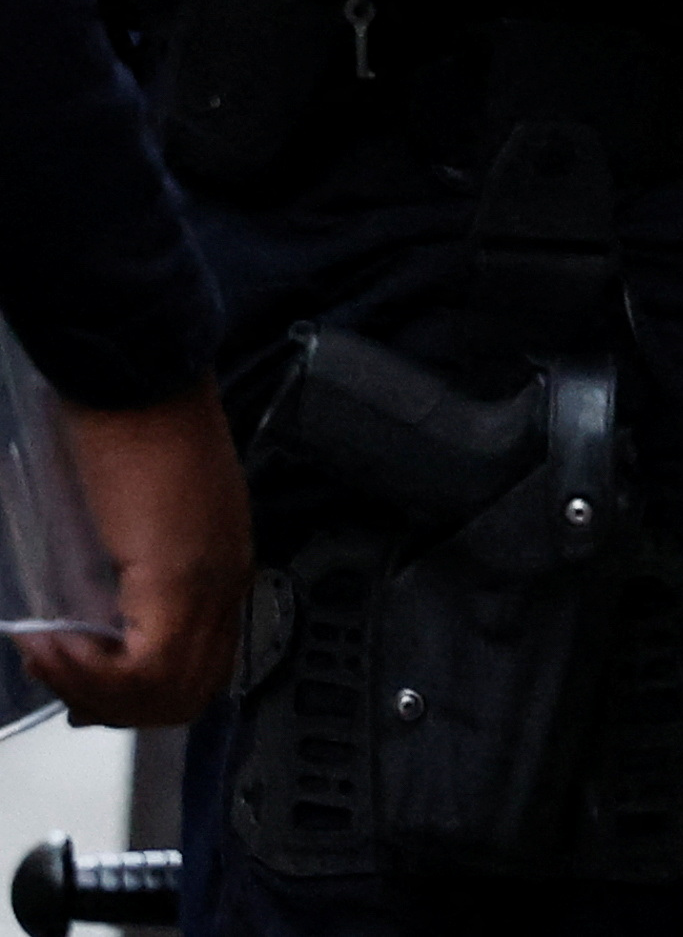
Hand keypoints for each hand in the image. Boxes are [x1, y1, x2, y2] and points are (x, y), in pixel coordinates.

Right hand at [15, 380, 246, 726]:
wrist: (137, 380)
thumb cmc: (133, 428)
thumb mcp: (138, 519)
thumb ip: (133, 570)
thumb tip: (96, 621)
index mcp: (222, 568)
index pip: (200, 668)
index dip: (140, 696)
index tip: (86, 688)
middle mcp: (227, 582)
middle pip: (189, 693)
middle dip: (117, 709)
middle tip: (63, 684)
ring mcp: (210, 582)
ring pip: (170, 692)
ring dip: (98, 696)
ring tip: (49, 660)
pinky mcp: (181, 577)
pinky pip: (149, 667)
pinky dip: (95, 676)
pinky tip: (54, 648)